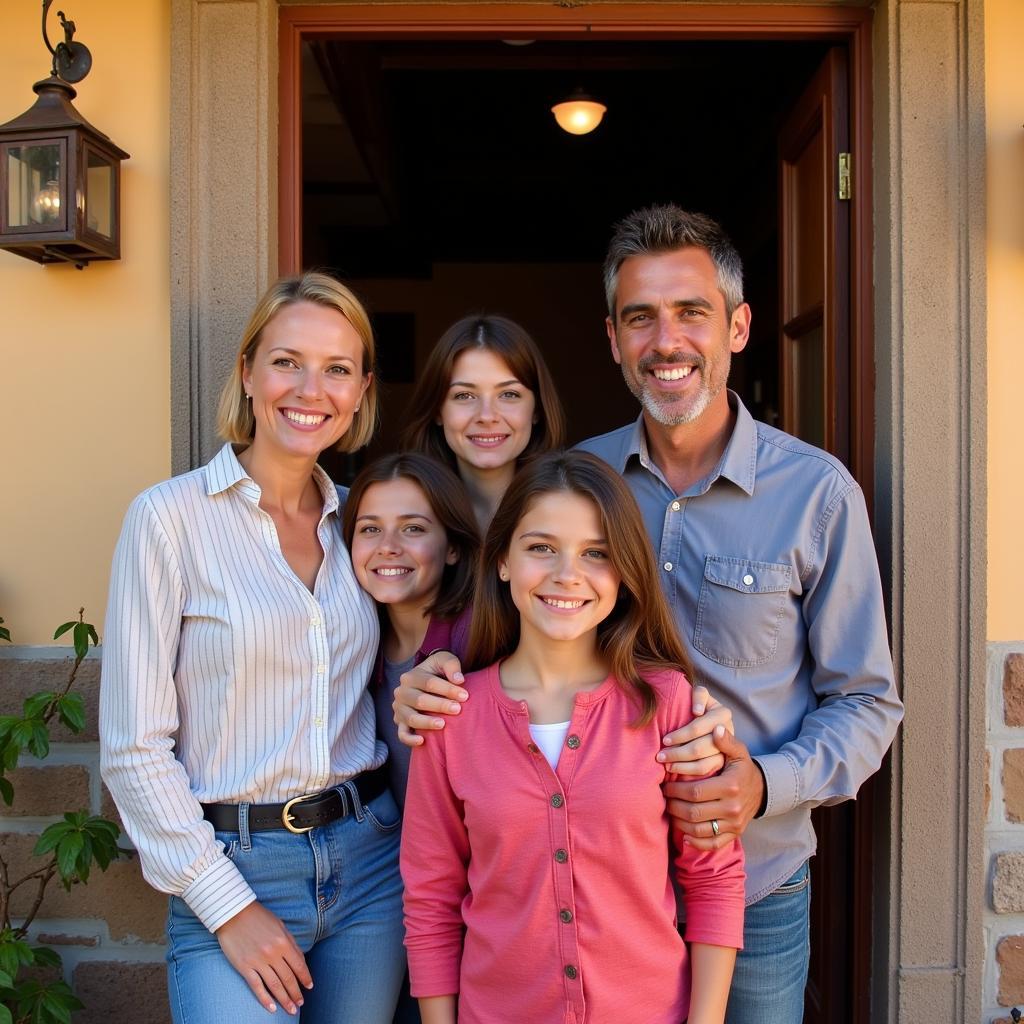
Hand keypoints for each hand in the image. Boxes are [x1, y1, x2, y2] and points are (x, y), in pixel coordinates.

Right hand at [216, 901, 311, 1013]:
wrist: (233, 913)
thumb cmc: (258, 917)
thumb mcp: (280, 925)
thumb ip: (290, 942)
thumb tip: (300, 960)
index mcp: (283, 942)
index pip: (299, 965)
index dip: (305, 978)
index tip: (309, 987)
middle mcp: (272, 953)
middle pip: (288, 978)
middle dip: (296, 993)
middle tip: (300, 1004)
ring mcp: (258, 961)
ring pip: (275, 985)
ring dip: (284, 999)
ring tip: (291, 1010)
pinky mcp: (244, 967)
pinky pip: (257, 986)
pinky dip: (265, 999)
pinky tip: (272, 1008)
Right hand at [393, 651, 467, 746]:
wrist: (427, 683)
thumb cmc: (438, 671)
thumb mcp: (444, 660)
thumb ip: (451, 665)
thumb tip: (459, 680)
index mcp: (410, 676)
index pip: (428, 683)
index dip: (447, 689)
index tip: (465, 696)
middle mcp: (401, 692)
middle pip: (419, 700)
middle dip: (440, 705)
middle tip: (457, 709)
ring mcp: (399, 709)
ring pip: (411, 718)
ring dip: (427, 722)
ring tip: (443, 724)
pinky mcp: (400, 723)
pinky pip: (402, 734)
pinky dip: (410, 739)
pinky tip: (422, 741)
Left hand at [657, 686, 733, 776]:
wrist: (716, 726)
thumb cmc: (701, 707)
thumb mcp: (703, 697)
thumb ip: (700, 695)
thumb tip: (697, 712)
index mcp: (722, 713)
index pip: (698, 727)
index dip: (680, 734)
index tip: (664, 740)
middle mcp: (728, 733)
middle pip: (699, 748)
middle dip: (677, 753)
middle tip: (659, 756)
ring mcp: (727, 751)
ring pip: (703, 764)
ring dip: (681, 766)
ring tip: (665, 765)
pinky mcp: (724, 764)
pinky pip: (706, 773)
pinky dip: (690, 774)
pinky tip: (676, 773)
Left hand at [664, 727, 763, 849]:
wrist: (762, 790)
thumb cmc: (742, 768)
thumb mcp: (739, 752)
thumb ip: (726, 741)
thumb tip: (716, 728)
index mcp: (730, 786)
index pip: (695, 791)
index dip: (675, 789)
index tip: (665, 784)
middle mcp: (732, 808)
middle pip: (694, 812)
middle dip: (673, 806)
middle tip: (664, 798)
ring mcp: (734, 824)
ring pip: (699, 830)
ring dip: (680, 823)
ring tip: (670, 811)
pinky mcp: (734, 834)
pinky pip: (712, 844)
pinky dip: (695, 842)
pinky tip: (684, 834)